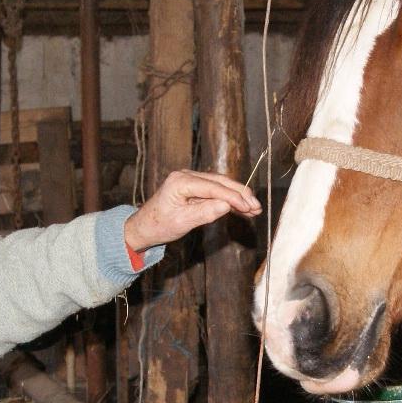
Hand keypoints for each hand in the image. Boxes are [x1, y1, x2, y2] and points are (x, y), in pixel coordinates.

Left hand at [124, 170, 260, 251]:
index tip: (249, 207)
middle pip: (220, 181)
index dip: (233, 197)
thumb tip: (227, 205)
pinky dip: (229, 199)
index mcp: (180, 181)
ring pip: (220, 185)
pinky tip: (242, 208)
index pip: (213, 187)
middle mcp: (186, 175)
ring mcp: (190, 179)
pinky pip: (215, 190)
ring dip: (238, 196)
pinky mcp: (194, 187)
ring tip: (254, 209)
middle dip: (240, 194)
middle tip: (257, 207)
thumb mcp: (182, 222)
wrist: (144, 227)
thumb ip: (205, 212)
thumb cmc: (159, 225)